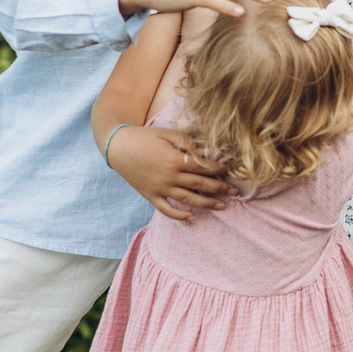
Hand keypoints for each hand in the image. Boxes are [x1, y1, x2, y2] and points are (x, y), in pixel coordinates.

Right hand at [110, 125, 229, 219]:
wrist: (118, 148)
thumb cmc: (144, 137)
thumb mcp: (167, 134)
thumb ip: (187, 142)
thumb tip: (206, 151)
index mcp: (174, 160)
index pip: (203, 167)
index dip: (219, 169)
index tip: (231, 170)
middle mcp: (169, 177)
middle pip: (200, 185)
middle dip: (220, 188)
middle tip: (235, 192)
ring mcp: (160, 189)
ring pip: (188, 200)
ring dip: (207, 204)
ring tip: (222, 206)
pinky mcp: (151, 196)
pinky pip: (167, 210)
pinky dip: (179, 216)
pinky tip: (192, 218)